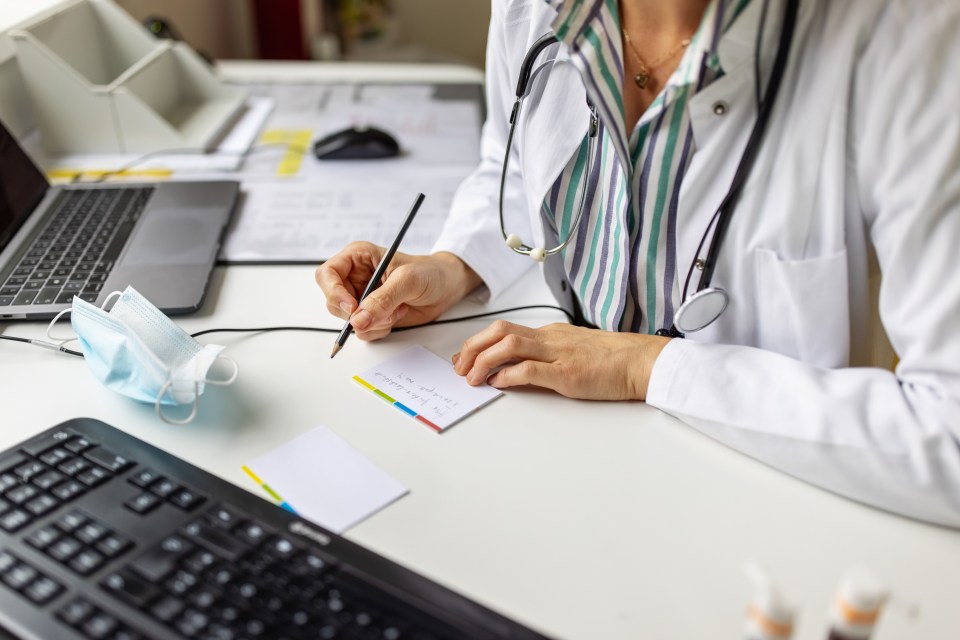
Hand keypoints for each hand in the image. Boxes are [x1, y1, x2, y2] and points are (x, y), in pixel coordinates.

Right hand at [316, 242, 481, 340]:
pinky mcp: (371, 316)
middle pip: (334, 302)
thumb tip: (358, 319)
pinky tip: (397, 315)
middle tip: (385, 311)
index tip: (352, 307)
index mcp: (357, 258)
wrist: (446, 287)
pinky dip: (380, 329)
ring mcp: (362, 299)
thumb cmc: (430, 272)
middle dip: (359, 313)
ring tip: (397, 309)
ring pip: (349, 321)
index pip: (327, 274)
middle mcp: (355, 278)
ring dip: (374, 322)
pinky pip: (363, 331)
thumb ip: (383, 299)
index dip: (334, 292)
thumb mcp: (408, 280)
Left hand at [452, 320, 670, 400]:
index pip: (504, 330)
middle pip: (500, 332)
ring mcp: (558, 354)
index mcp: (549, 334)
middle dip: (473, 348)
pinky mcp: (567, 373)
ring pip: (509, 345)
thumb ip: (546, 359)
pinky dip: (508, 376)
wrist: (642, 362)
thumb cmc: (612, 361)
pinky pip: (530, 369)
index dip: (478, 343)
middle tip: (460, 368)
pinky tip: (498, 384)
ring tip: (472, 378)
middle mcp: (549, 339)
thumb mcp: (573, 353)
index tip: (464, 358)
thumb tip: (517, 372)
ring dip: (483, 361)